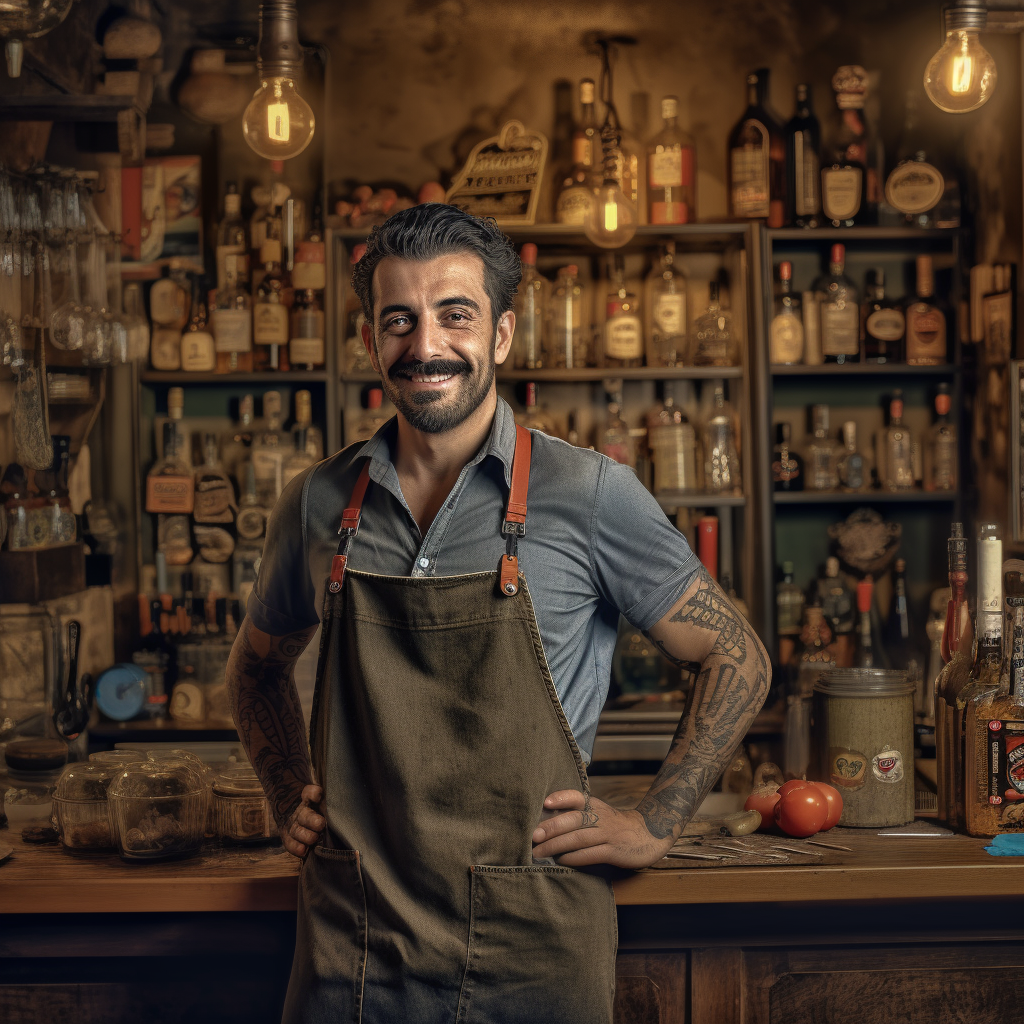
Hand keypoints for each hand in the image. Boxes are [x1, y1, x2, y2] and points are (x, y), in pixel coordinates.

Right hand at [281, 784, 324, 858]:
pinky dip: (296, 848)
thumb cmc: (314, 809)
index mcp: (306, 800)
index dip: (313, 793)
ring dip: (305, 836)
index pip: (308, 793)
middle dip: (312, 820)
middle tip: (320, 824)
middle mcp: (299, 813)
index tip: (318, 796)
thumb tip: (319, 794)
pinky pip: (290, 844)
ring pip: (297, 831)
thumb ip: (318, 796)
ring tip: (313, 838)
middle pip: (304, 815)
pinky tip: (303, 851)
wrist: (293, 816)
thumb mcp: (317, 801)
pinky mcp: (288, 839)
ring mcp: (292, 826)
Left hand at [531, 790, 675, 869]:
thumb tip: (544, 821)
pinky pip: (591, 854)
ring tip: (539, 852)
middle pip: (574, 819)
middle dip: (552, 827)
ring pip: (579, 838)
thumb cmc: (615, 825)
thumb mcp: (599, 812)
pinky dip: (575, 858)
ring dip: (557, 845)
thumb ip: (578, 814)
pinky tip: (562, 861)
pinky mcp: (615, 851)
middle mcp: (601, 817)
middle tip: (533, 835)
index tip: (545, 802)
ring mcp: (608, 834)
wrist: (650, 833)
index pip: (577, 797)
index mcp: (595, 805)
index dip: (561, 798)